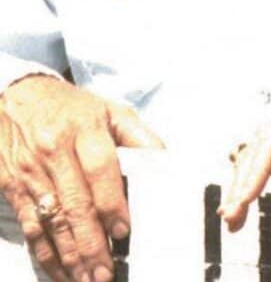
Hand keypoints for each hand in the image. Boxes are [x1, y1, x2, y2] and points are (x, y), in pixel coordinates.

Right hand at [0, 75, 163, 281]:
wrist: (17, 97)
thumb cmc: (73, 107)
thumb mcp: (110, 110)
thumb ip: (138, 135)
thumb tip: (165, 162)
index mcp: (84, 129)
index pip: (101, 169)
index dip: (112, 202)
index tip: (124, 230)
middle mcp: (55, 151)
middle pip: (74, 203)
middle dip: (91, 243)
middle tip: (105, 273)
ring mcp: (31, 172)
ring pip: (51, 221)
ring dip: (69, 256)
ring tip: (87, 280)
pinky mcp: (13, 187)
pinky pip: (31, 226)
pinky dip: (45, 253)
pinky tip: (59, 272)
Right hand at [219, 88, 270, 232]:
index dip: (258, 171)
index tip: (246, 198)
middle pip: (256, 146)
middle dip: (241, 183)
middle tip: (232, 217)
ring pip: (251, 149)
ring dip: (239, 181)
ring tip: (232, 216)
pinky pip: (257, 150)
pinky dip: (247, 174)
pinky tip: (239, 196)